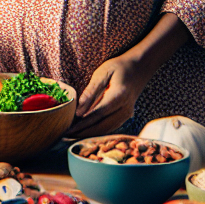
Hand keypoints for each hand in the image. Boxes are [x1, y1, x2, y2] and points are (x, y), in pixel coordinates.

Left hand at [66, 13, 189, 137]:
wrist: (139, 68)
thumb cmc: (118, 67)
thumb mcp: (102, 73)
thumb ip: (91, 91)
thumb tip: (78, 110)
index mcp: (119, 96)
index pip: (98, 114)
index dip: (83, 123)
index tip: (69, 128)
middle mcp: (125, 109)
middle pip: (102, 126)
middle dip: (83, 132)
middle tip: (65, 135)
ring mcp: (127, 114)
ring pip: (107, 130)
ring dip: (89, 134)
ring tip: (72, 136)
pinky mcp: (125, 116)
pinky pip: (111, 127)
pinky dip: (97, 131)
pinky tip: (85, 132)